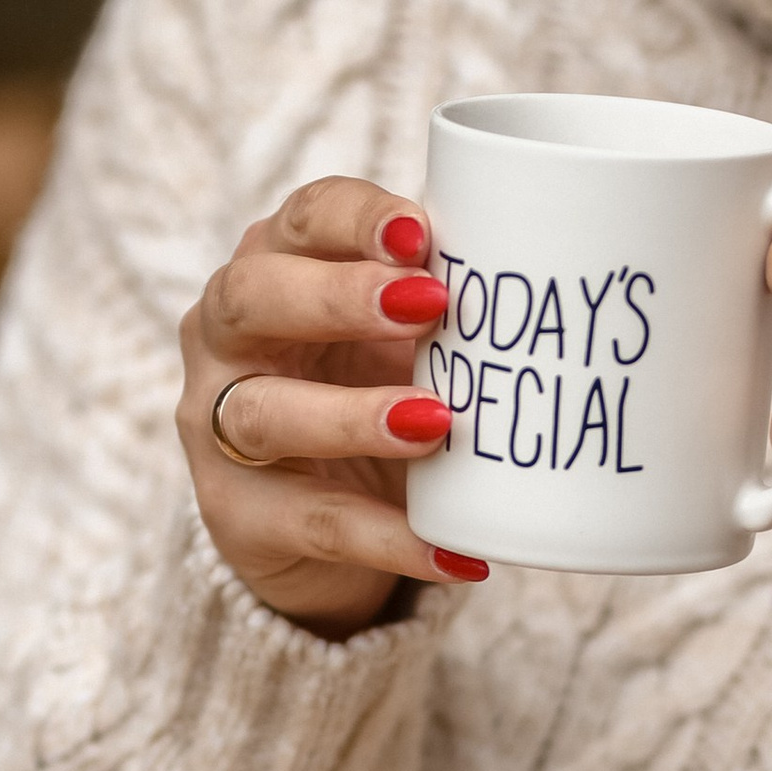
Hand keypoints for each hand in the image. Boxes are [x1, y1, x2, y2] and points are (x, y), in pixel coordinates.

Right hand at [178, 178, 486, 637]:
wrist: (309, 518)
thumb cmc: (368, 388)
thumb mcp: (400, 337)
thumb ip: (443, 301)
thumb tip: (555, 269)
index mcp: (274, 267)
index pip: (301, 220)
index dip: (354, 221)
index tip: (421, 235)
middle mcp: (226, 337)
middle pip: (253, 298)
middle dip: (337, 297)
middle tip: (430, 304)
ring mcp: (216, 427)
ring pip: (264, 413)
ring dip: (352, 417)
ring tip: (436, 423)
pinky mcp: (239, 516)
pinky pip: (313, 524)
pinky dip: (389, 537)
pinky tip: (455, 549)